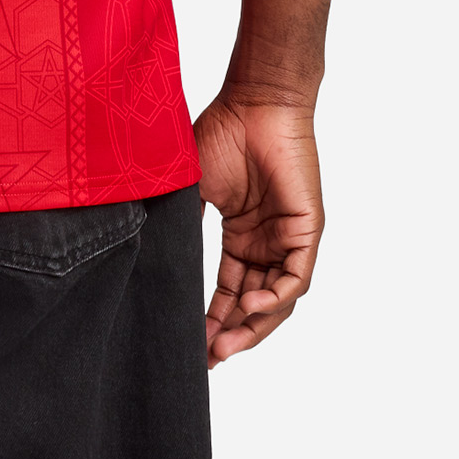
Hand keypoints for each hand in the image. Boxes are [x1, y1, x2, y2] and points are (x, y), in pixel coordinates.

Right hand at [193, 91, 323, 367]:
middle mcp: (265, 242)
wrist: (254, 102)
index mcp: (240, 234)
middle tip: (208, 356)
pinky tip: (251, 305)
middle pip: (252, 302)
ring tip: (226, 344)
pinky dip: (275, 297)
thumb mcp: (192, 188)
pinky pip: (296, 278)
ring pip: (276, 298)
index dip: (213, 319)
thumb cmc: (222, 132)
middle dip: (232, 333)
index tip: (194, 345)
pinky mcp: (306, 231)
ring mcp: (288, 238)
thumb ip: (181, 223)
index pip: (228, 289)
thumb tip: (152, 257)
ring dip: (253, 324)